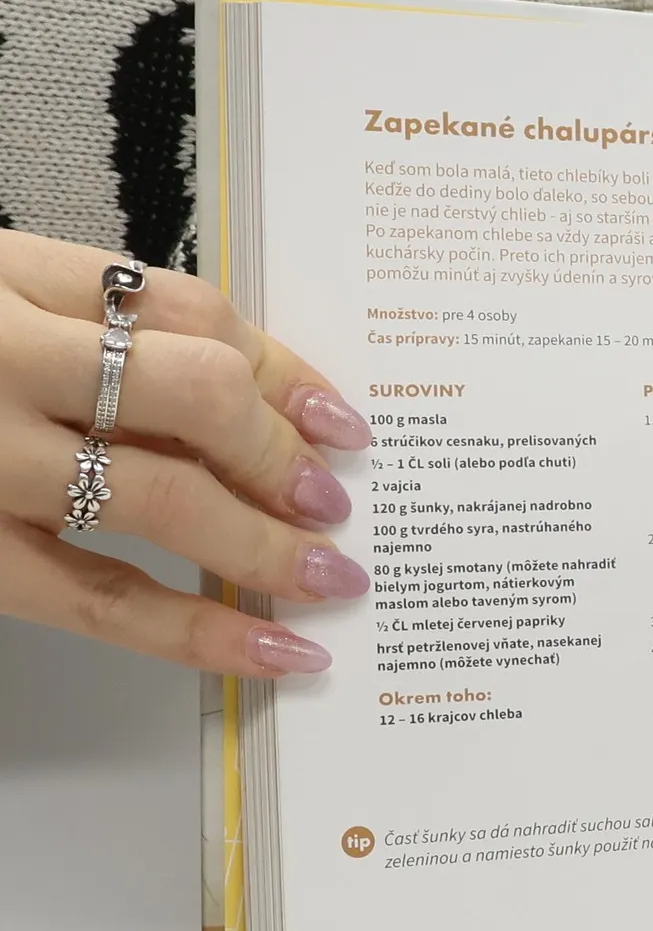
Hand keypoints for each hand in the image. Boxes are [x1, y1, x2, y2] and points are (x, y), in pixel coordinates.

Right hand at [0, 230, 371, 674]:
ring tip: (331, 577)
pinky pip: (101, 601)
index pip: (185, 311)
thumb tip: (265, 391)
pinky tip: (273, 651)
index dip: (284, 371)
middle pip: (190, 393)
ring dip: (266, 543)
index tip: (341, 421)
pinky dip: (199, 632)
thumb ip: (101, 322)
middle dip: (282, 453)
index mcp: (6, 278)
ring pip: (160, 497)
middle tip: (336, 503)